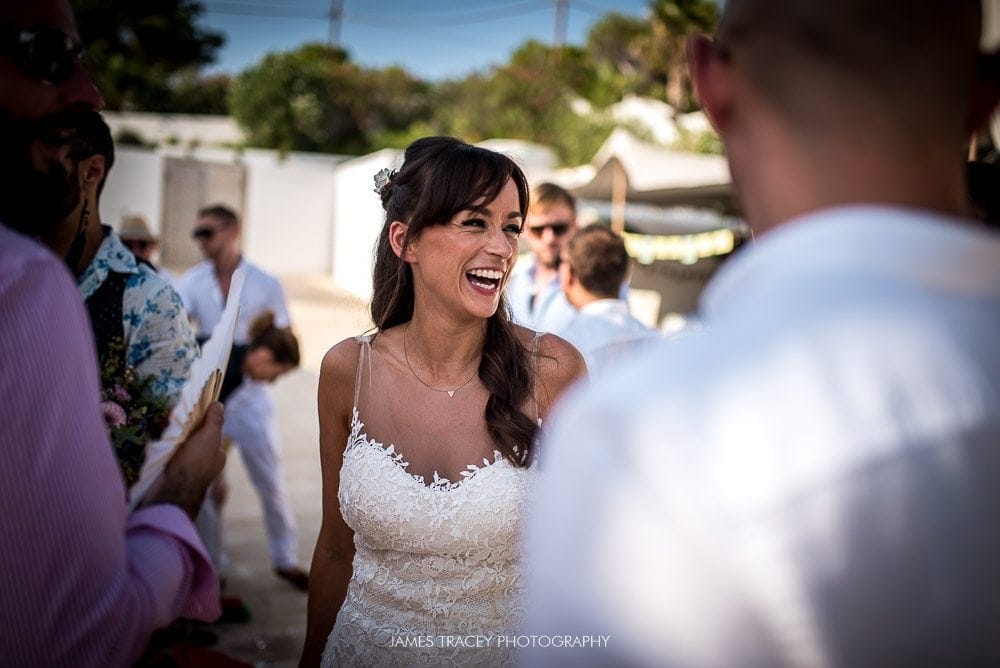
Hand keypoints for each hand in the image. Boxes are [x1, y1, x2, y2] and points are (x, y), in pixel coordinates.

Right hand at [139, 402, 226, 518]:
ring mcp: (188, 471)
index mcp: (217, 456)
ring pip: (181, 449)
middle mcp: (205, 464)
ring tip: (164, 428)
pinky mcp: (172, 475)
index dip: (204, 422)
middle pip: (196, 441)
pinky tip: (157, 444)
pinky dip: (164, 450)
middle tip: (175, 419)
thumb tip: (219, 404)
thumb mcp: (209, 437)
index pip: (212, 434)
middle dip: (186, 431)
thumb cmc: (195, 462)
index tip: (193, 412)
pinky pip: (168, 458)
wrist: (173, 491)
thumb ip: (215, 421)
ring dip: (173, 440)